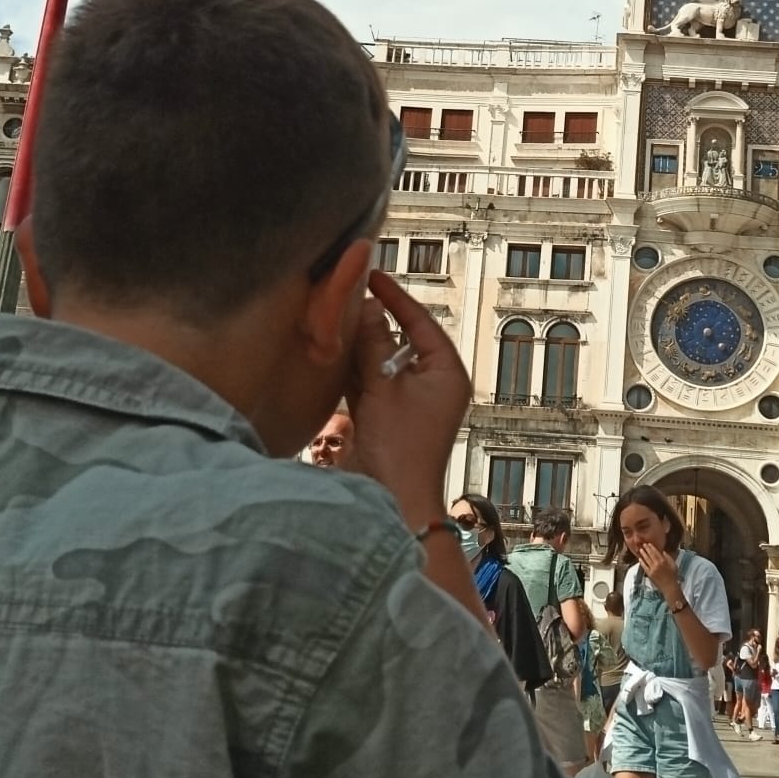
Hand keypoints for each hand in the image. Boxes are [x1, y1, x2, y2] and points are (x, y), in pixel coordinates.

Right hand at [346, 270, 472, 525]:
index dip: (396, 297)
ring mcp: (408, 402)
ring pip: (382, 360)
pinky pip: (369, 382)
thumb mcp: (383, 388)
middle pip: (401, 339)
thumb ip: (373, 345)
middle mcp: (432, 385)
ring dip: (360, 345)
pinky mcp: (387, 417)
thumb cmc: (399, 449)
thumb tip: (368, 307)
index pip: (421, 322)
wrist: (391, 502)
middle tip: (349, 292)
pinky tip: (331, 352)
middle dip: (374, 320)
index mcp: (446, 373)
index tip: (373, 275)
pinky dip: (352, 369)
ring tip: (335, 317)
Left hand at [634, 540, 681, 600]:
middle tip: (643, 545)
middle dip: (647, 549)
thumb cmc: (673, 575)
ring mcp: (653, 569)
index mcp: (663, 561)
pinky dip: (642, 562)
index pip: (656, 552)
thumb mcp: (673, 565)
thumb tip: (663, 552)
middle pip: (650, 555)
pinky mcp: (649, 574)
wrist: (670, 586)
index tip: (648, 544)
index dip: (652, 548)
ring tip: (640, 550)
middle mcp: (657, 564)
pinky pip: (644, 567)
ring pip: (647, 560)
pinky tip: (640, 559)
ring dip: (643, 554)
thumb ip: (668, 557)